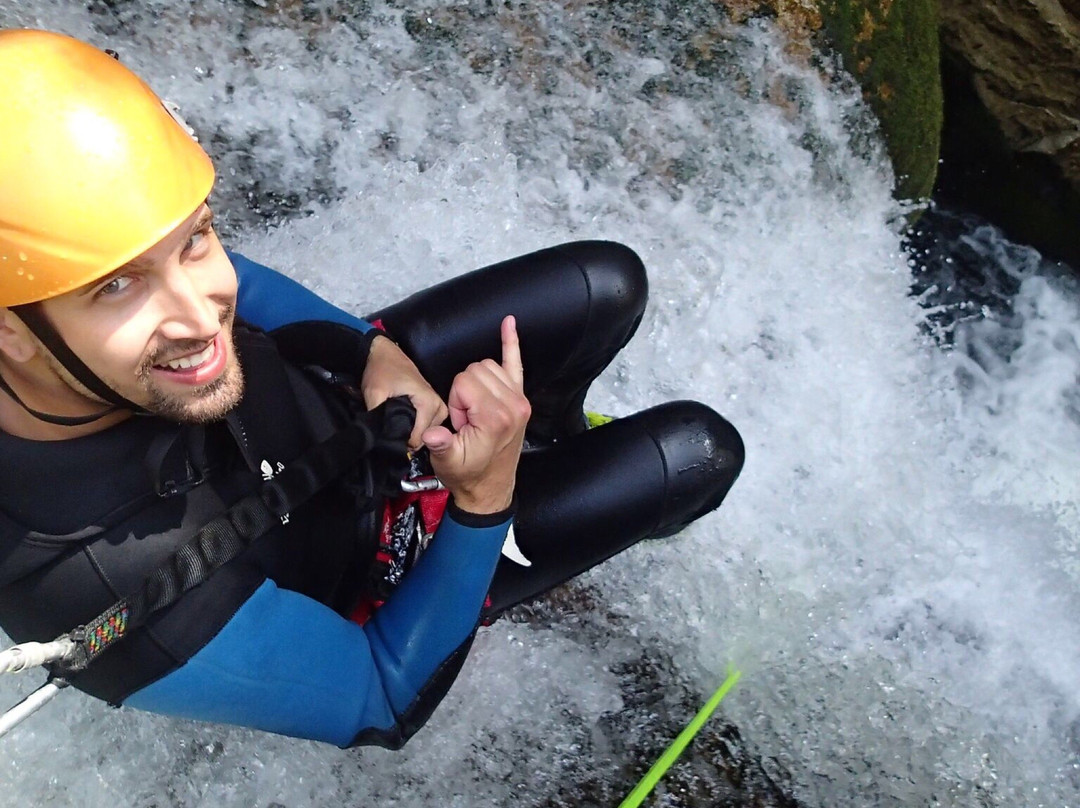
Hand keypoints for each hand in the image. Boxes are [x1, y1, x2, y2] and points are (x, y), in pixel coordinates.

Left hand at [361, 334, 448, 450]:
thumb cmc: (381, 370)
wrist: (385, 352)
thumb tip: (380, 439)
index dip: (402, 441)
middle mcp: (438, 405)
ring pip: (427, 432)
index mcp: (428, 402)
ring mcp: (438, 404)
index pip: (419, 438)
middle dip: (407, 437)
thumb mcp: (374, 394)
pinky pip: (428, 425)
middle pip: (425, 437)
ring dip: (411, 432)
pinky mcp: (434, 404)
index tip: (389, 435)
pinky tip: (404, 422)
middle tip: (390, 429)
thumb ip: (378, 419)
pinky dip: (416, 427)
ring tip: (396, 424)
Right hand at [421, 316, 529, 513]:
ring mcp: (519, 400)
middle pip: (476, 369)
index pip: (464, 380)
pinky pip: (516, 363)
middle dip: (463, 392)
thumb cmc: (469, 474)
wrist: (489, 489)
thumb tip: (431, 432)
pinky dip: (511, 343)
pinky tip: (508, 323)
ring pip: (488, 365)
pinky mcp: (520, 398)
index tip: (460, 423)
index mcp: (496, 416)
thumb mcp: (448, 462)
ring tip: (474, 414)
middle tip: (466, 421)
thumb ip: (440, 443)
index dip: (455, 400)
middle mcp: (513, 404)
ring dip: (475, 384)